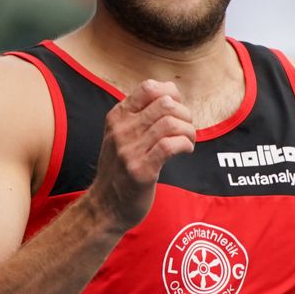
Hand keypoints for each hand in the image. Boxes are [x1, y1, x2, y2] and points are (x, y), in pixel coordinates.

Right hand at [86, 80, 196, 228]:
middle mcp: (121, 130)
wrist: (106, 206)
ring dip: (188, 131)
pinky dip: (185, 145)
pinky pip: (169, 146)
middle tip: (186, 130)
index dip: (171, 94)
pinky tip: (185, 151)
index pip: (148, 88)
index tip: (177, 111)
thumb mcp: (121, 135)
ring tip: (188, 141)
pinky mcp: (141, 170)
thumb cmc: (121, 168)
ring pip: (170, 123)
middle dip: (185, 114)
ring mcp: (129, 150)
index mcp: (117, 116)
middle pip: (165, 104)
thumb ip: (140, 115)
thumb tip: (171, 94)